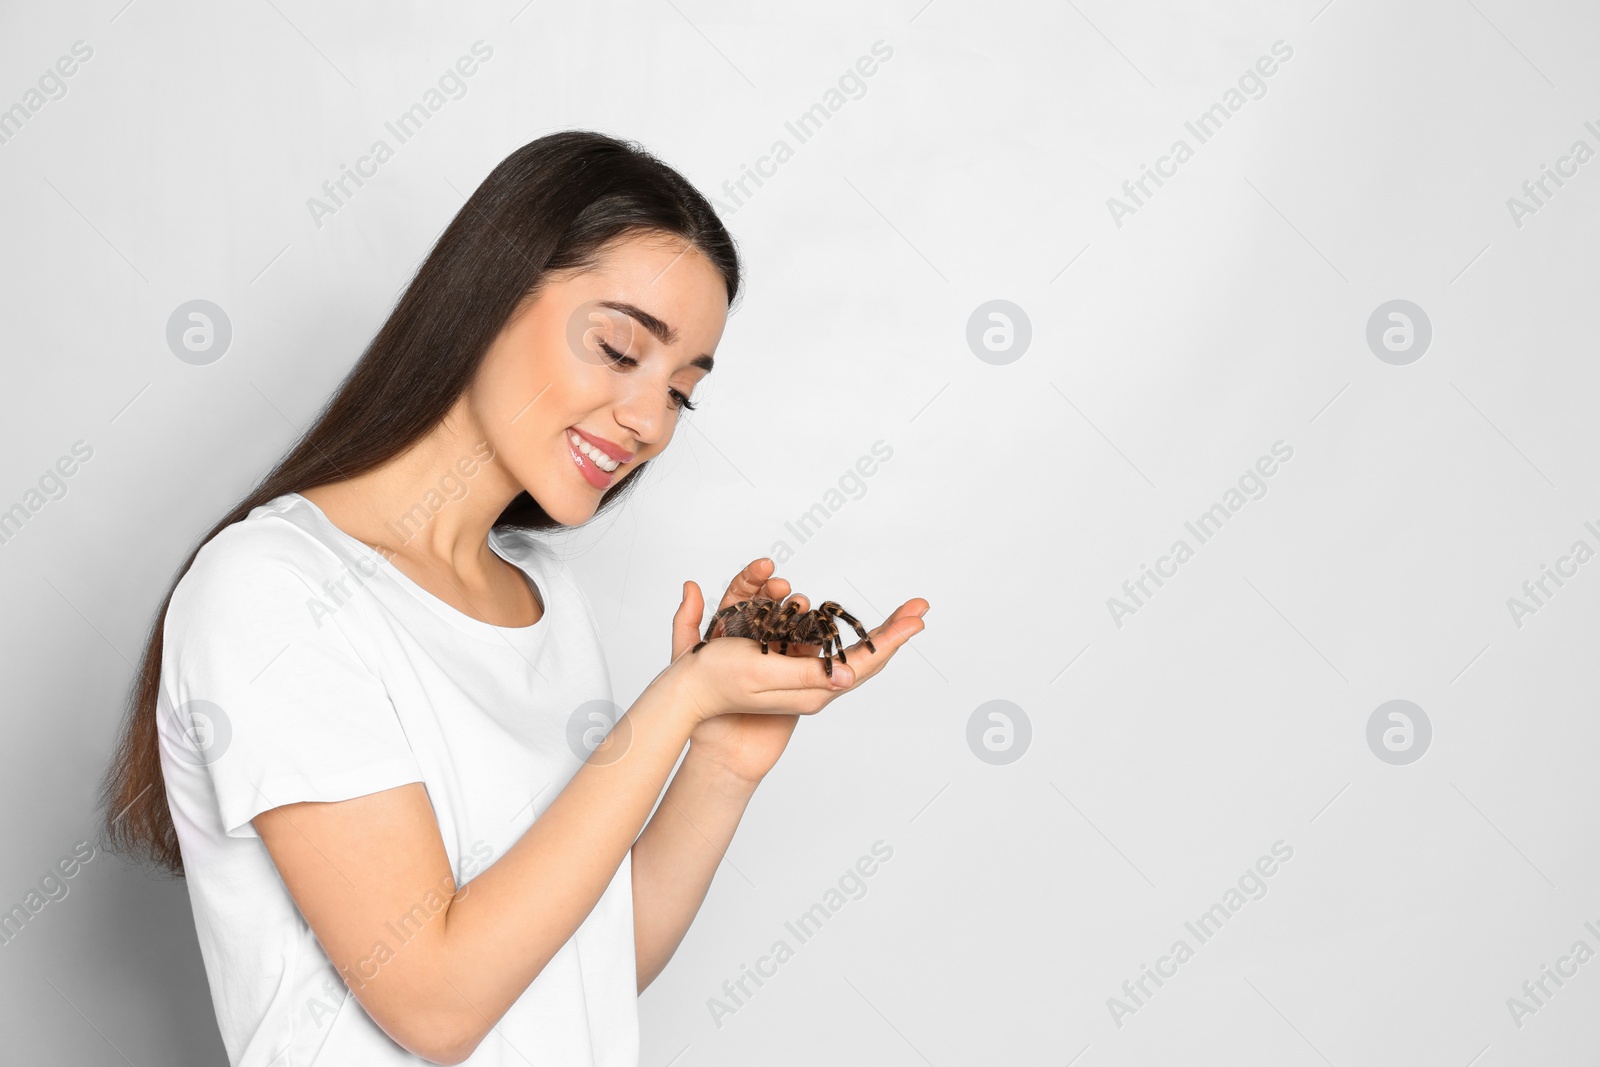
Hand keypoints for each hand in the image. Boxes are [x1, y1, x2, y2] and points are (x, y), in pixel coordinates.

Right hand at [667, 558, 927, 786]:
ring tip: (898, 613)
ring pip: (849, 650)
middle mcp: (813, 684)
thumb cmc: (722, 684)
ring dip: (872, 628)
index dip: (892, 639)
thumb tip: (849, 675)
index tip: (918, 620)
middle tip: (920, 607)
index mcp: (812, 689)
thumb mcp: (765, 674)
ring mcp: (803, 675)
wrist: (691, 697)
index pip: (863, 661)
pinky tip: (851, 623)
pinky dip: (844, 631)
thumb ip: (807, 674)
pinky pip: (827, 647)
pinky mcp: (788, 665)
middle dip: (893, 629)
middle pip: (865, 655)